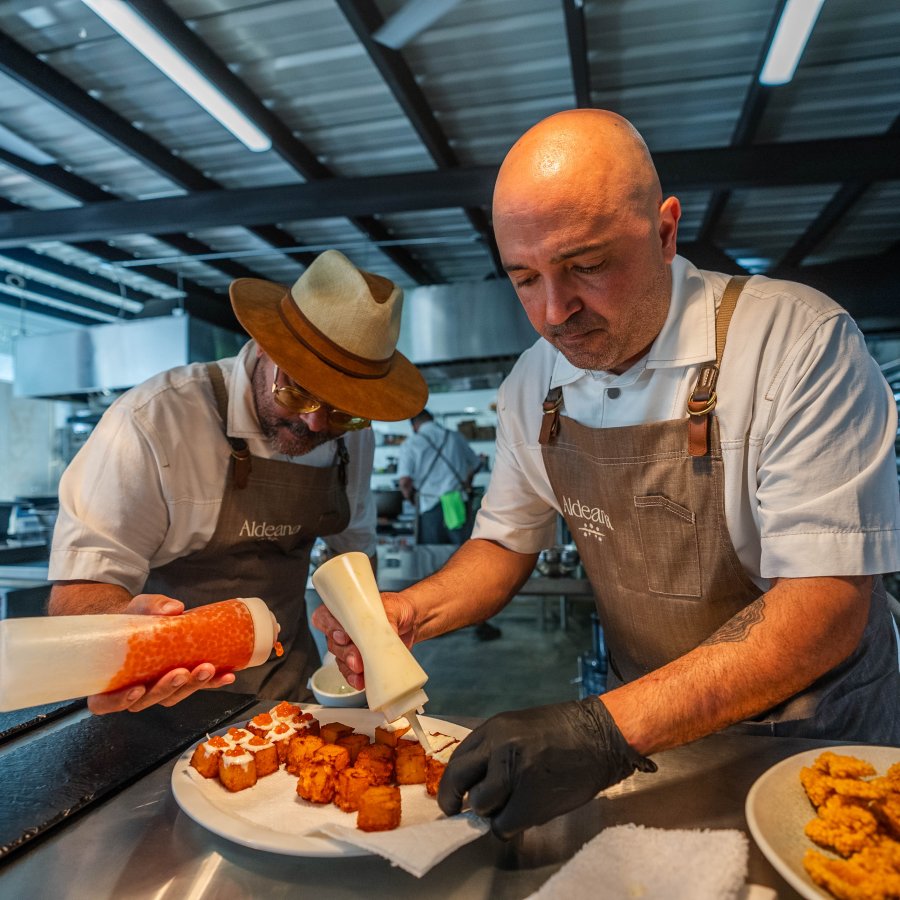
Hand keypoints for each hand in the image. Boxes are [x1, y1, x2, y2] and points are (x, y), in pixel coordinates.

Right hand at [87, 594, 235, 714]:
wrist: (148, 618)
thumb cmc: (134, 617)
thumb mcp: (138, 607)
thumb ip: (152, 606)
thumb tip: (174, 608)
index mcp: (110, 679)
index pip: (104, 703)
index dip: (118, 701)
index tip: (137, 688)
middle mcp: (133, 689)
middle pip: (146, 701)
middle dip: (166, 689)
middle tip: (182, 673)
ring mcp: (158, 688)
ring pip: (172, 697)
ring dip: (192, 686)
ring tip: (208, 669)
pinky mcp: (181, 681)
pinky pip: (194, 687)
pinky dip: (212, 682)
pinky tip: (227, 675)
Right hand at [311, 591, 416, 690]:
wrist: (410, 623)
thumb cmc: (396, 609)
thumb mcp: (392, 607)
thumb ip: (385, 619)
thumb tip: (385, 634)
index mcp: (345, 609)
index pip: (325, 617)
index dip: (330, 628)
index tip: (344, 637)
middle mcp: (343, 627)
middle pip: (333, 642)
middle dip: (344, 652)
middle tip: (356, 659)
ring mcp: (350, 645)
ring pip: (339, 659)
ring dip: (348, 667)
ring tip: (359, 672)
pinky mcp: (359, 660)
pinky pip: (349, 671)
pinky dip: (354, 677)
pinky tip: (360, 681)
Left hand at [438, 696, 656, 838]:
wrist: (600, 738)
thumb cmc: (562, 732)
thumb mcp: (519, 728)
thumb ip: (494, 751)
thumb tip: (474, 782)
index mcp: (494, 729)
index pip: (457, 760)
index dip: (451, 783)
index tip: (453, 797)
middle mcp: (498, 749)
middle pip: (458, 782)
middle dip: (454, 801)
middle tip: (459, 811)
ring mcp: (514, 774)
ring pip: (481, 807)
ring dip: (491, 813)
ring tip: (509, 807)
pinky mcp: (530, 800)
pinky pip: (503, 826)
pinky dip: (509, 827)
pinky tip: (522, 817)